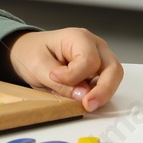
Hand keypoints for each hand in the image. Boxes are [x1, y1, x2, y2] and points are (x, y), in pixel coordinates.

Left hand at [2, 28, 122, 111]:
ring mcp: (99, 57)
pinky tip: (83, 98)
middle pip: (112, 68)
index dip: (73, 76)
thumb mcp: (38, 67)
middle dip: (103, 90)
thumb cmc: (32, 52)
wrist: (28, 51)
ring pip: (114, 77)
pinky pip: (106, 84)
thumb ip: (60, 83)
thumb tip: (83, 94)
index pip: (89, 60)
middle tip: (88, 105)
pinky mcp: (98, 71)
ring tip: (84, 104)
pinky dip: (98, 94)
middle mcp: (94, 45)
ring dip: (102, 94)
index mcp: (78, 37)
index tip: (55, 79)